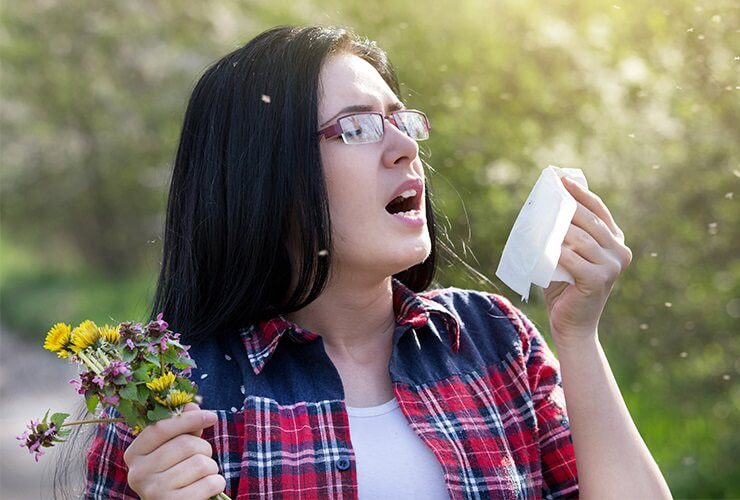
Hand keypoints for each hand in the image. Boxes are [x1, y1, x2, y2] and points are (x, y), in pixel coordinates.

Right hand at [123, 403, 225, 499]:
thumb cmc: (175, 474)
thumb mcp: (174, 449)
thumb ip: (182, 428)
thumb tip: (192, 405)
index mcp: (134, 454)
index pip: (161, 428)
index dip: (189, 419)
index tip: (212, 416)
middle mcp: (138, 473)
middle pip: (186, 444)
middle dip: (204, 448)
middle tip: (202, 458)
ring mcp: (153, 491)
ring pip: (200, 463)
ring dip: (211, 467)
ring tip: (201, 476)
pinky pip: (209, 483)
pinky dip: (216, 483)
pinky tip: (206, 489)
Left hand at [543, 176, 631, 347]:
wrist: (572, 324)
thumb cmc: (565, 287)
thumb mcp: (568, 254)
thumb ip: (566, 232)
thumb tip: (547, 203)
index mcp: (614, 240)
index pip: (598, 209)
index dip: (580, 192)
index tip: (561, 178)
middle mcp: (619, 251)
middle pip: (590, 221)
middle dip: (567, 205)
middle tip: (548, 193)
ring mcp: (612, 266)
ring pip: (581, 238)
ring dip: (560, 228)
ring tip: (542, 218)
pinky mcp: (599, 280)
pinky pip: (574, 259)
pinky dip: (558, 252)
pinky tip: (547, 246)